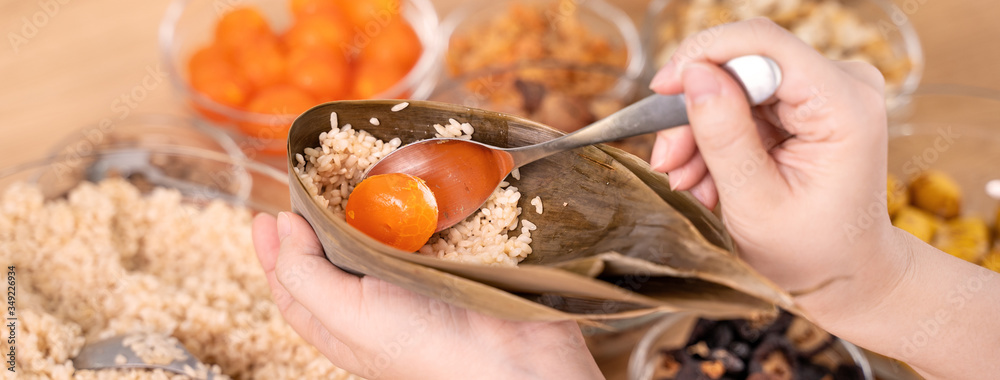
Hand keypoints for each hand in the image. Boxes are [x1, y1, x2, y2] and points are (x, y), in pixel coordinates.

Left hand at [251, 212, 602, 379]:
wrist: (510, 359)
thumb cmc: (423, 347)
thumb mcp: (346, 317)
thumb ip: (304, 275)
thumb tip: (282, 224)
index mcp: (340, 323)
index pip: (293, 285)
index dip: (274, 251)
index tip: (265, 214)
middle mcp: (373, 302)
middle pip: (332, 255)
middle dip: (317, 219)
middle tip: (308, 182)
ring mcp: (413, 281)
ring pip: (378, 237)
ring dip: (366, 206)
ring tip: (353, 176)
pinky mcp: (450, 261)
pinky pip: (424, 229)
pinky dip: (415, 206)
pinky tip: (409, 187)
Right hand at [647, 18, 903, 322]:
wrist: (845, 274)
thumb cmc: (812, 251)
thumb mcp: (756, 202)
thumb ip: (724, 136)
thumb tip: (693, 74)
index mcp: (844, 105)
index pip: (764, 43)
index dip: (703, 55)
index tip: (661, 90)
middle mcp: (842, 84)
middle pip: (743, 64)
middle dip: (695, 111)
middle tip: (667, 160)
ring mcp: (824, 91)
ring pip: (734, 84)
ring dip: (699, 131)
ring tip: (686, 180)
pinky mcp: (805, 103)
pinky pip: (741, 102)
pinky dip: (715, 137)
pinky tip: (705, 176)